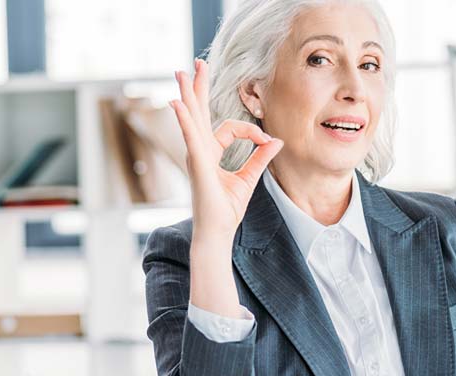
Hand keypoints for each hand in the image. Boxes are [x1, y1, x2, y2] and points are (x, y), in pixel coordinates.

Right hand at [170, 59, 283, 239]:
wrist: (217, 232)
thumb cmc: (227, 210)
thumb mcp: (249, 178)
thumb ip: (261, 157)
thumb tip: (277, 141)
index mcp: (209, 153)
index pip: (229, 128)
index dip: (251, 131)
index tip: (266, 142)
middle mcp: (199, 151)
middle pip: (198, 112)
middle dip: (198, 87)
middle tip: (196, 64)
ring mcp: (195, 156)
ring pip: (191, 118)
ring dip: (188, 94)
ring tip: (182, 72)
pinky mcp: (198, 164)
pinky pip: (191, 137)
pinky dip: (184, 119)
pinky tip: (178, 104)